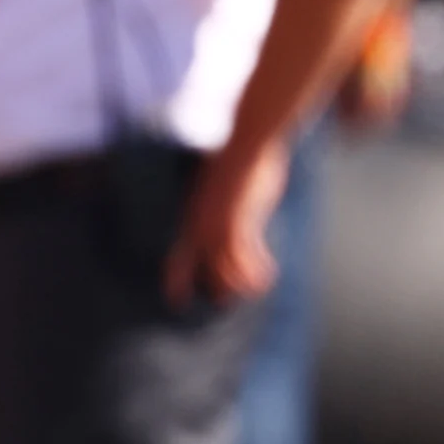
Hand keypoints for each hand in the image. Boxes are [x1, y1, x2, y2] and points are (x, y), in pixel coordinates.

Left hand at [164, 137, 286, 309]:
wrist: (248, 142)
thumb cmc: (240, 161)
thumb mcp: (225, 187)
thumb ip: (225, 204)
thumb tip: (230, 207)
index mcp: (194, 215)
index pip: (179, 255)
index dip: (176, 278)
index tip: (175, 301)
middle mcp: (200, 222)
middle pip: (199, 266)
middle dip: (213, 286)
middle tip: (226, 301)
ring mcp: (216, 222)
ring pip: (223, 267)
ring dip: (241, 281)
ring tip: (256, 288)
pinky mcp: (237, 219)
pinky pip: (244, 255)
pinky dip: (256, 269)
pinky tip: (268, 276)